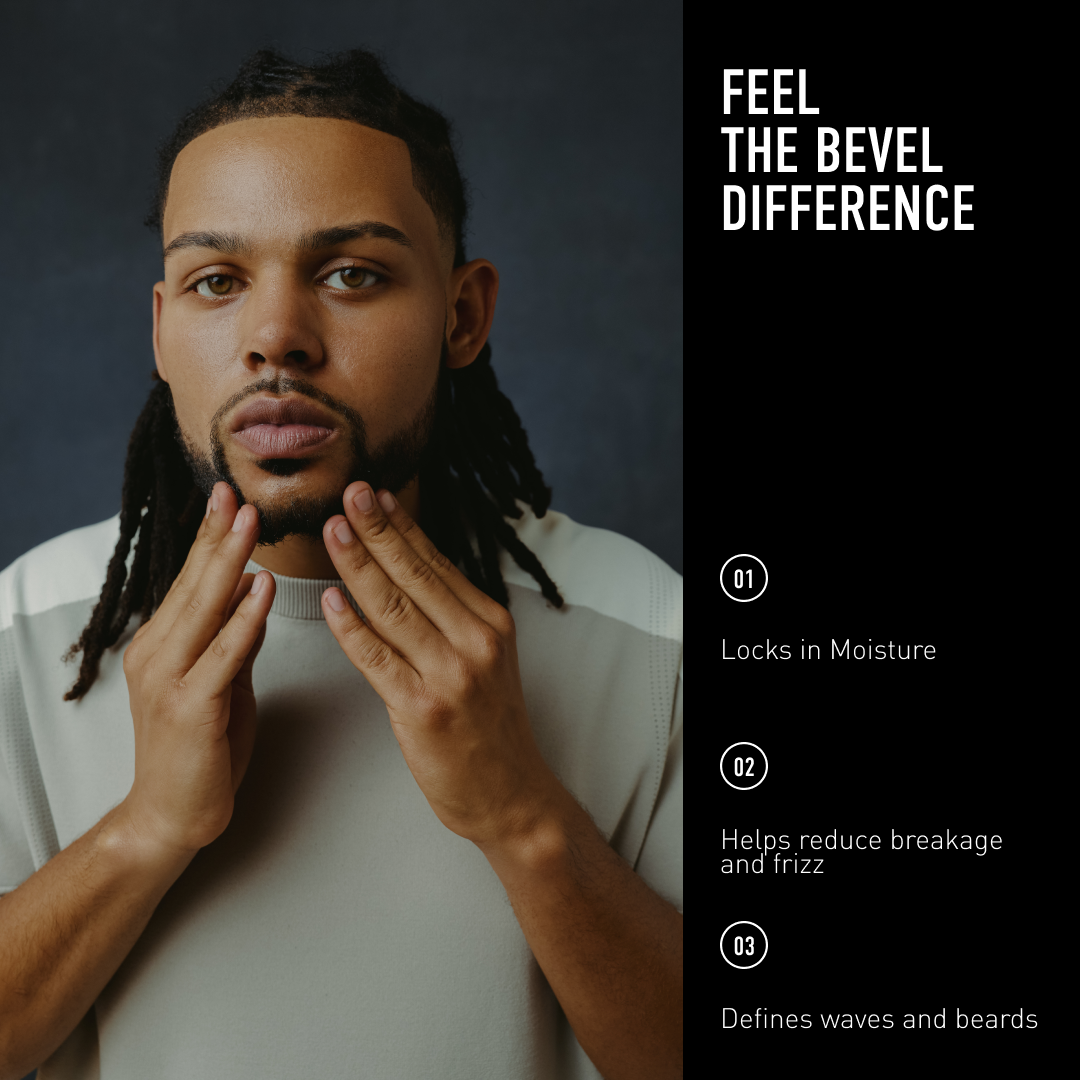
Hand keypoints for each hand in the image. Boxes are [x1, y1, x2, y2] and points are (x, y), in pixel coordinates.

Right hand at [120, 481, 275, 855]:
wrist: (170, 817)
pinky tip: (258, 588)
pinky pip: (222, 655)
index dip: (209, 538)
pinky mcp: (191, 708)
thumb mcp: (223, 683)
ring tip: (249, 521)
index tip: (227, 498)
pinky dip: (242, 618)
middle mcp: (157, 654)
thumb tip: (249, 593)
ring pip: (203, 610)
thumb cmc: (201, 750)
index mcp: (162, 644)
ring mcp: (169, 680)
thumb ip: (233, 639)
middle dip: (217, 535)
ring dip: (228, 562)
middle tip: (236, 492)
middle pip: (193, 584)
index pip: (190, 581)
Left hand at [320, 481, 560, 848]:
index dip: (402, 526)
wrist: (511, 794)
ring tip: (332, 531)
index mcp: (491, 623)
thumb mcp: (486, 660)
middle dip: (377, 530)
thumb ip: (452, 617)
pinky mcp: (423, 709)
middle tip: (349, 493)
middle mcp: (476, 642)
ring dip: (358, 565)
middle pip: (415, 575)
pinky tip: (332, 601)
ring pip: (393, 608)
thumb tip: (410, 569)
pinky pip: (378, 659)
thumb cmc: (490, 727)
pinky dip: (351, 628)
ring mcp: (451, 675)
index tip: (376, 493)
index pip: (438, 563)